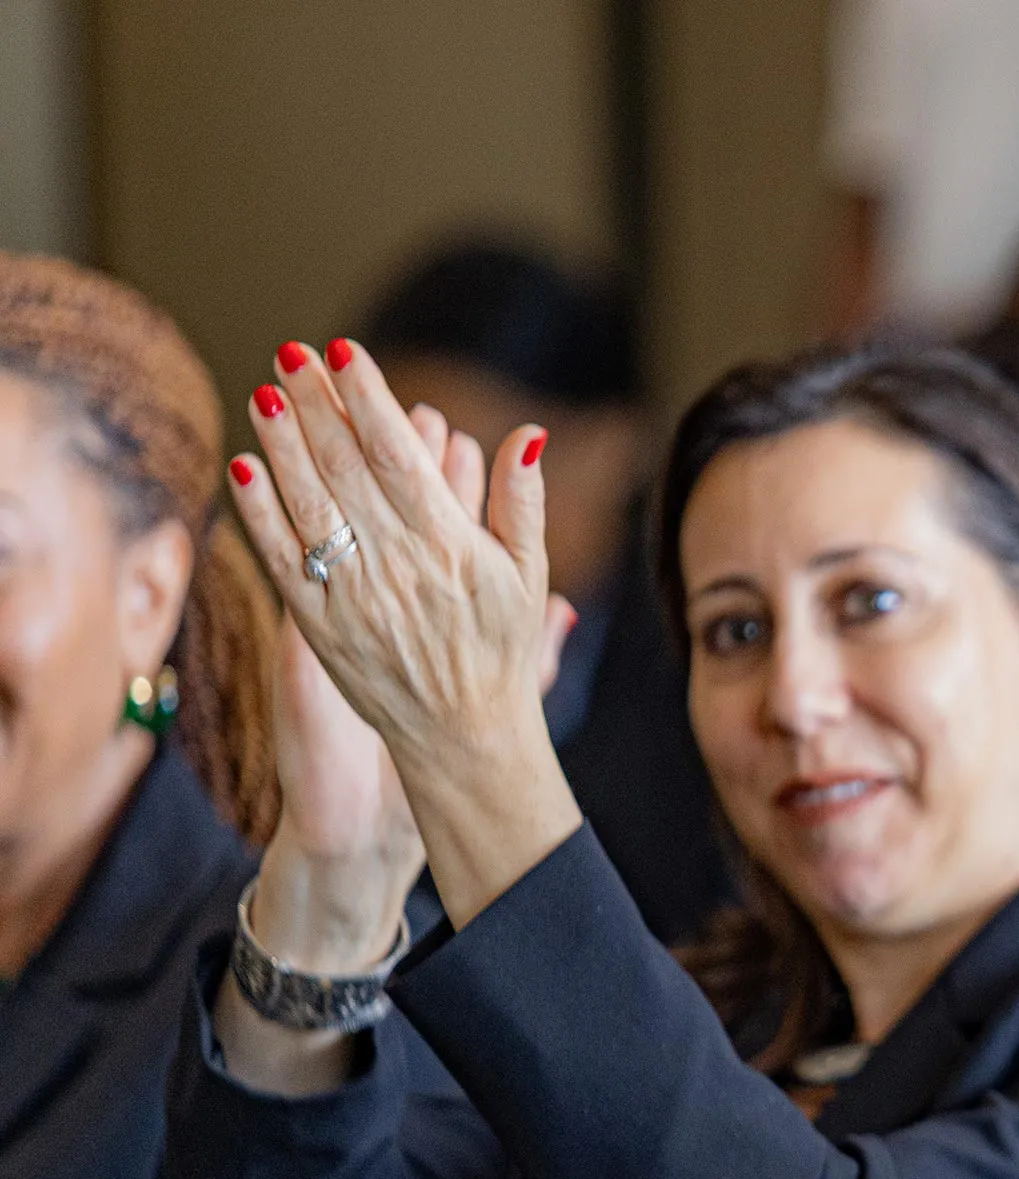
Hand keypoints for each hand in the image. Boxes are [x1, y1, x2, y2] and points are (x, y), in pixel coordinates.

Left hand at [227, 340, 581, 926]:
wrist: (465, 739)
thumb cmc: (502, 654)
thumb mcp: (529, 578)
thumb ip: (522, 504)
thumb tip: (526, 435)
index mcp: (450, 545)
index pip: (400, 454)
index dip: (369, 400)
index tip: (346, 353)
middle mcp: (397, 564)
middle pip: (345, 467)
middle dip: (318, 405)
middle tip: (292, 354)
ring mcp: (353, 594)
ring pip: (308, 503)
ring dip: (281, 444)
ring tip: (265, 393)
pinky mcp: (320, 625)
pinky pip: (283, 557)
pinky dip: (260, 512)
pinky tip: (244, 468)